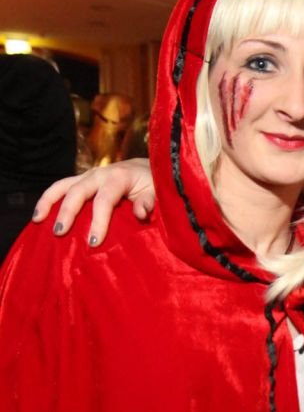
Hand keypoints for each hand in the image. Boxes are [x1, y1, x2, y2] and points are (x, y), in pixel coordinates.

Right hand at [32, 158, 155, 245]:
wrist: (150, 168)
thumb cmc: (154, 185)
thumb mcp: (158, 193)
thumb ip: (149, 202)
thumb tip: (140, 213)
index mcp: (119, 177)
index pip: (105, 200)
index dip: (98, 221)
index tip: (93, 243)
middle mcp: (100, 173)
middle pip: (78, 191)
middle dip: (68, 212)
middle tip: (59, 233)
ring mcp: (89, 175)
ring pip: (63, 185)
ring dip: (49, 201)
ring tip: (38, 220)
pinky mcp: (83, 180)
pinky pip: (62, 187)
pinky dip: (49, 199)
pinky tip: (39, 215)